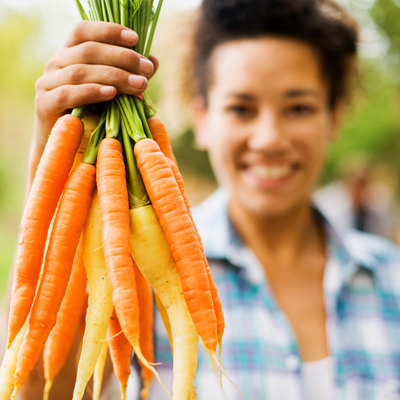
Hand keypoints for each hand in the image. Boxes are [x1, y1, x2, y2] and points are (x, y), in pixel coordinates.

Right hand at [34, 21, 158, 142]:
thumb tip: (153, 61)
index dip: (108, 31)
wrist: (67, 145)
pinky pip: (68, 94)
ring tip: (139, 85)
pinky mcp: (45, 104)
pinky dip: (92, 91)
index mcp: (70, 53)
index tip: (135, 39)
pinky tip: (111, 94)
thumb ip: (130, 75)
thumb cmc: (93, 115)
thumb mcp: (114, 91)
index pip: (84, 31)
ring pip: (80, 71)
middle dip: (122, 58)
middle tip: (146, 69)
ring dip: (114, 76)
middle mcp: (56, 63)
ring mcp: (47, 83)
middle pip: (87, 50)